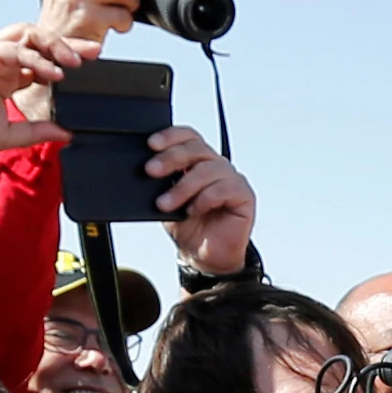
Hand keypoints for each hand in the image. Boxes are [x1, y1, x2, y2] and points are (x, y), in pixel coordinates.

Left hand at [147, 126, 254, 273]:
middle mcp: (215, 166)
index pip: (188, 137)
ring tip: (167, 204)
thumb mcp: (166, 201)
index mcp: (197, 162)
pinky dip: (204, 199)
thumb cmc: (189, 227)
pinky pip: (224, 188)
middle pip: (196, 148)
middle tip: (151, 171)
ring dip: (183, 186)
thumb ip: (161, 183)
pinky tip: (194, 211)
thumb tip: (147, 168)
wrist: (205, 256)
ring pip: (207, 169)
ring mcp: (231, 179)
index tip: (151, 145)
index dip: (171, 136)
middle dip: (171, 158)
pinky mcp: (244, 195)